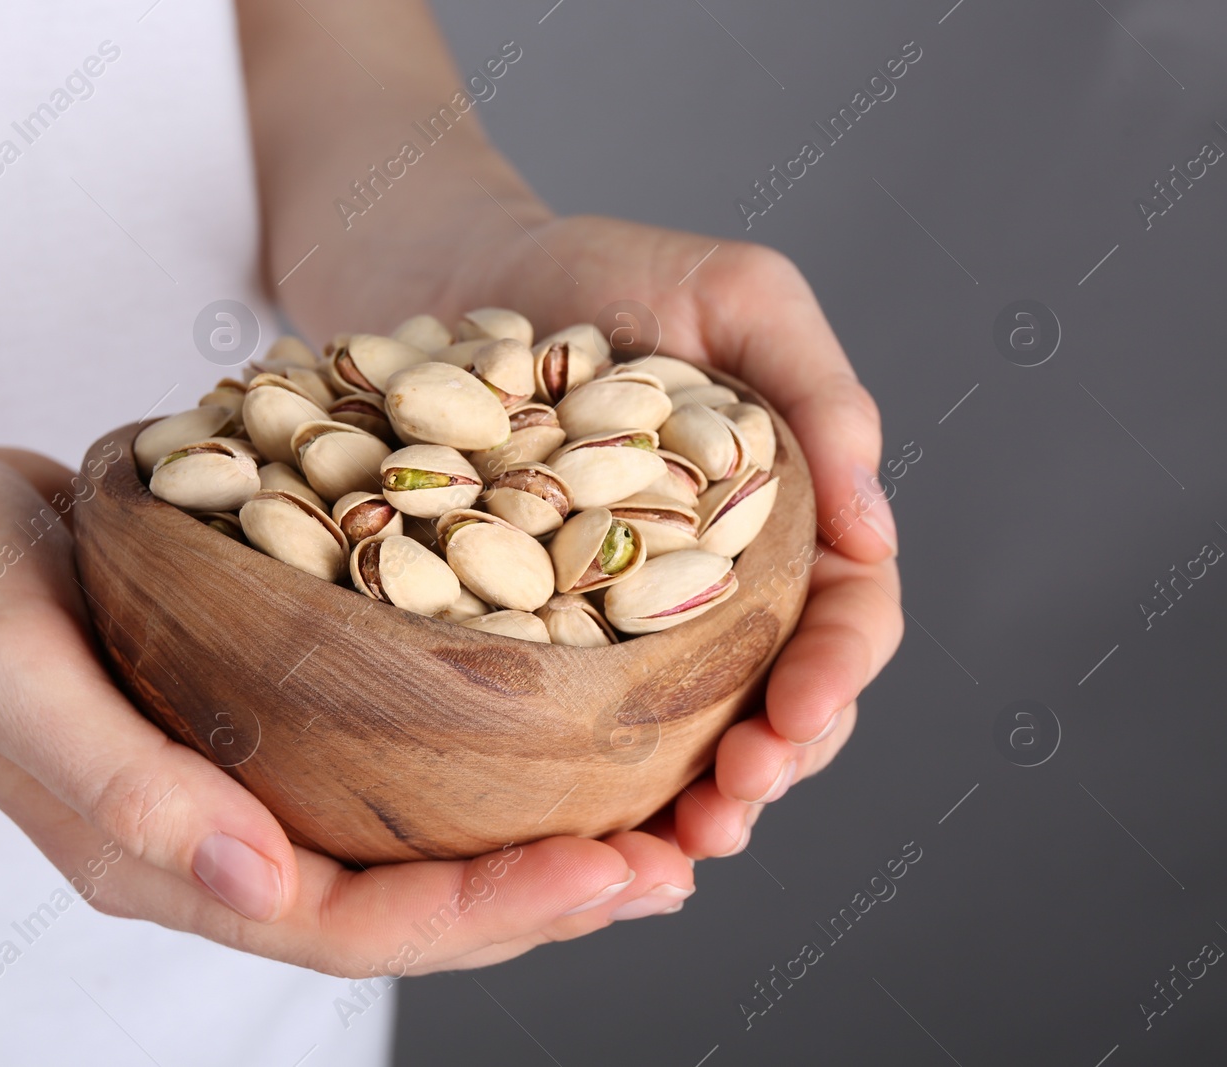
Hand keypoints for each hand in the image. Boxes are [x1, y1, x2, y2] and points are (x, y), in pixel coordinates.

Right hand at [0, 442, 695, 977]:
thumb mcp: (8, 668)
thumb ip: (115, 782)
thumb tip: (253, 888)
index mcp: (162, 856)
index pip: (347, 925)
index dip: (484, 916)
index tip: (611, 872)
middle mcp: (218, 842)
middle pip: (404, 910)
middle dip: (543, 899)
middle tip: (673, 862)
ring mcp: (240, 788)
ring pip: (407, 854)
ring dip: (528, 847)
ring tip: (653, 823)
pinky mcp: (260, 725)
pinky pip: (385, 775)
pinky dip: (475, 772)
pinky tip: (552, 733)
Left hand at [421, 212, 905, 858]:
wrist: (448, 274)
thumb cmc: (600, 270)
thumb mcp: (734, 293)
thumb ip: (820, 392)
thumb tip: (879, 528)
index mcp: (785, 514)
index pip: (847, 614)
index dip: (837, 676)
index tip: (797, 717)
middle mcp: (716, 578)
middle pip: (779, 696)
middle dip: (772, 765)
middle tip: (730, 808)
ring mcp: (627, 612)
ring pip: (688, 731)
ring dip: (696, 799)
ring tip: (675, 846)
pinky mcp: (539, 627)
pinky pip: (578, 718)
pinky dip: (594, 778)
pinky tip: (582, 822)